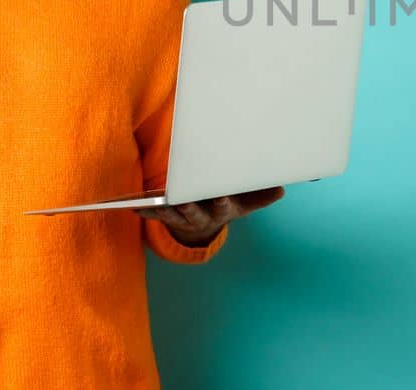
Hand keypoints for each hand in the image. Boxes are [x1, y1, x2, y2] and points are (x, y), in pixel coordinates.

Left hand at [136, 186, 285, 246]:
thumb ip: (261, 197)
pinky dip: (144, 211)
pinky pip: (154, 214)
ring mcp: (182, 218)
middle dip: (187, 207)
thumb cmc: (226, 205)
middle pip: (193, 213)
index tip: (221, 196)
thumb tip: (282, 190)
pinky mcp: (167, 216)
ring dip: (163, 211)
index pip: (222, 207)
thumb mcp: (245, 204)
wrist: (204, 225)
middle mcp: (201, 217)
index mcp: (220, 211)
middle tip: (181, 200)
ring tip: (155, 203)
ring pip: (172, 215)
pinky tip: (133, 206)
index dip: (221, 203)